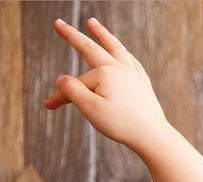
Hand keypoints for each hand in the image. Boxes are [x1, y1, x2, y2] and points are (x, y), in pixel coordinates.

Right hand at [44, 18, 170, 152]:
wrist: (153, 137)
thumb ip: (72, 91)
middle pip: (91, 48)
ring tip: (92, 22)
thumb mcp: (90, 109)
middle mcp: (120, 68)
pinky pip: (132, 63)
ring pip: (115, 48)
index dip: (61, 95)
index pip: (75, 82)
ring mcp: (133, 74)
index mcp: (105, 73)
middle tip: (58, 23)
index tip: (49, 106)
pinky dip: (124, 54)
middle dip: (73, 36)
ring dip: (102, 34)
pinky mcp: (143, 84)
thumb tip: (62, 79)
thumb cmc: (122, 124)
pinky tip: (123, 53)